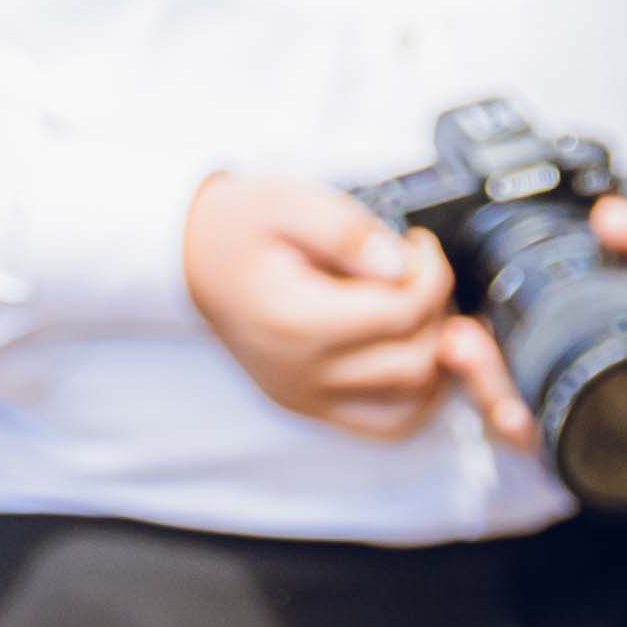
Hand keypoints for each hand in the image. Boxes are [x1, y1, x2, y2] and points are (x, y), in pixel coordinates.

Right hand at [189, 171, 507, 441]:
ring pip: (412, 400)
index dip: (431, 275)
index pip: (402, 314)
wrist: (191, 257)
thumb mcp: (287, 202)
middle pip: (415, 361)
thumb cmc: (240, 226)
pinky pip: (388, 424)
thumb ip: (348, 231)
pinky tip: (414, 349)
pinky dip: (418, 394)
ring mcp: (305, 397)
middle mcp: (301, 373)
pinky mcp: (311, 406)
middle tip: (417, 274)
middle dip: (435, 313)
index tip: (420, 244)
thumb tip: (402, 266)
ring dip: (435, 354)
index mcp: (296, 322)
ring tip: (416, 308)